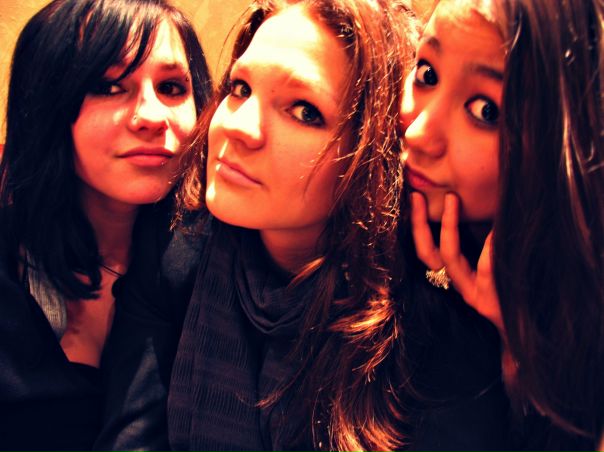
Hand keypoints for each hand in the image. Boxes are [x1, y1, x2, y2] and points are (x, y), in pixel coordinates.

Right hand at [411, 192, 519, 381]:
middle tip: (417, 197)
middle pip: (426, 253)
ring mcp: (469, 292)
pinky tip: (493, 228)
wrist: (525, 331)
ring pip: (451, 258)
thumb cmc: (507, 294)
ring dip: (449, 226)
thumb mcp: (487, 269)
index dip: (416, 224)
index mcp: (451, 276)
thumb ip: (479, 245)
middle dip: (419, 223)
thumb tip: (476, 205)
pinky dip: (489, 246)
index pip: (425, 249)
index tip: (414, 197)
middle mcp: (454, 284)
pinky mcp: (487, 300)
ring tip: (454, 199)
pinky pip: (485, 268)